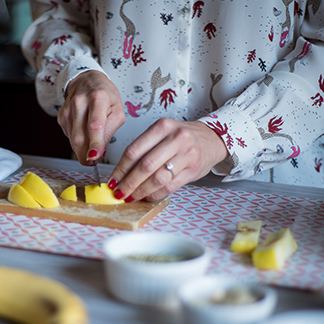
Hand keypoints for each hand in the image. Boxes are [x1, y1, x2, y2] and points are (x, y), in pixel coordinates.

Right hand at [58, 70, 125, 164]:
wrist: (86, 80)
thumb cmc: (105, 95)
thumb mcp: (117, 110)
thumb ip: (110, 131)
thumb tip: (99, 152)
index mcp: (98, 98)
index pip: (95, 125)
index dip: (95, 143)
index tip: (95, 157)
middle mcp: (80, 102)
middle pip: (80, 137)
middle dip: (86, 155)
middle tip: (94, 162)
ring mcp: (68, 110)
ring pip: (73, 140)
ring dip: (82, 150)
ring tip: (92, 148)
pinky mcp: (61, 117)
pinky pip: (69, 137)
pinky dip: (77, 142)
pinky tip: (84, 134)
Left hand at [108, 118, 228, 201]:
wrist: (211, 139)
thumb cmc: (181, 137)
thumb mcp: (162, 133)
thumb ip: (143, 149)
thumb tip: (121, 173)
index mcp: (162, 126)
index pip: (134, 150)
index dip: (120, 169)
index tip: (113, 181)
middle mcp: (176, 138)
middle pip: (145, 166)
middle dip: (129, 183)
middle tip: (119, 193)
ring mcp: (186, 154)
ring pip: (158, 178)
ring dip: (141, 191)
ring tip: (131, 197)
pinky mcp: (193, 170)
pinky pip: (170, 186)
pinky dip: (155, 194)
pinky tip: (147, 196)